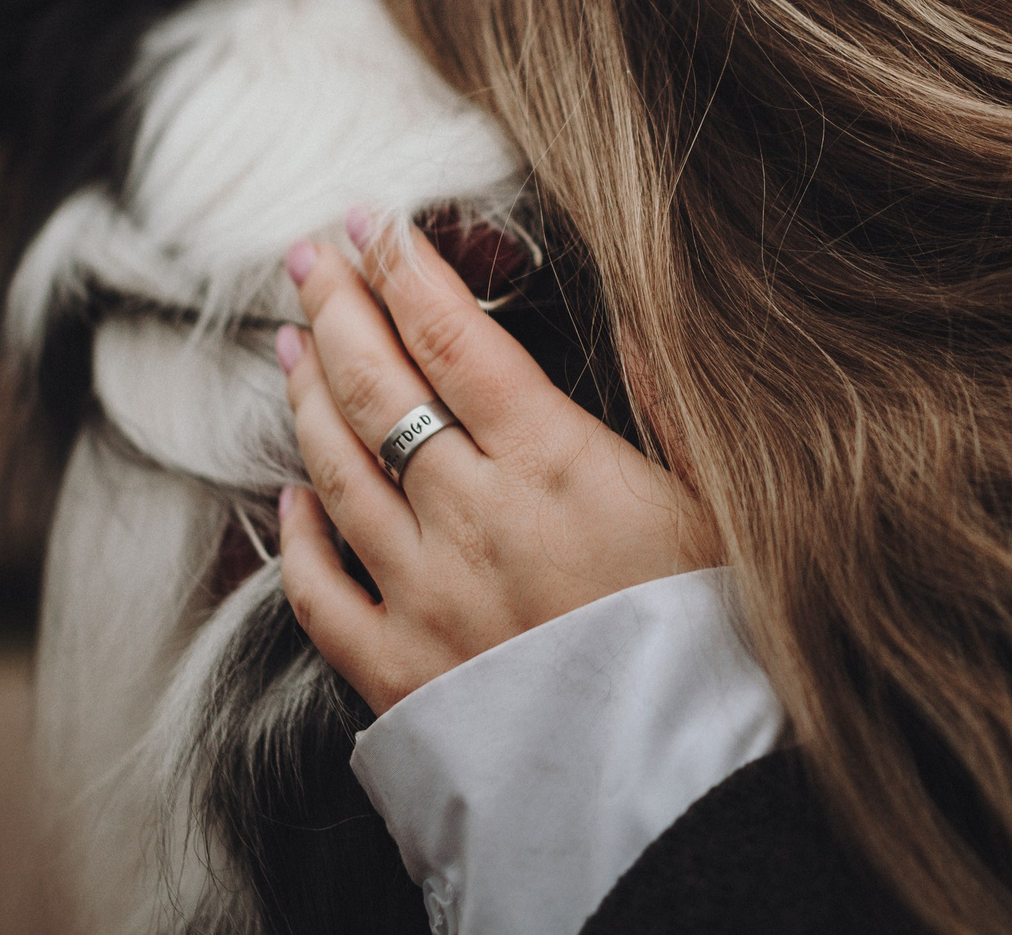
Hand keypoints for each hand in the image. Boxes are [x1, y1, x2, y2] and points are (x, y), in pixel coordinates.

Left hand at [275, 211, 706, 712]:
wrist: (679, 788)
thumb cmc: (715, 638)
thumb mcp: (722, 501)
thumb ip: (671, 400)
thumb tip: (641, 307)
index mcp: (553, 462)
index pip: (451, 337)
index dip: (403, 268)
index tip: (372, 222)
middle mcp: (472, 516)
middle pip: (379, 386)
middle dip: (337, 308)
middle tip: (307, 255)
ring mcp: (424, 595)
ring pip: (337, 472)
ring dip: (305, 397)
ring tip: (289, 344)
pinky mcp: (398, 672)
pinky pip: (319, 592)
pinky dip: (296, 534)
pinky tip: (289, 492)